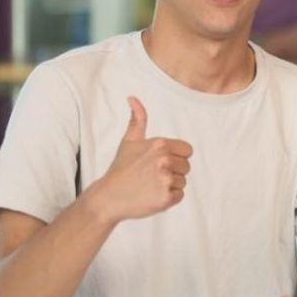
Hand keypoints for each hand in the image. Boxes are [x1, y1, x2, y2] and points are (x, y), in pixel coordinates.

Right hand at [91, 97, 192, 220]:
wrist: (108, 197)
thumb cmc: (121, 169)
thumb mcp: (129, 141)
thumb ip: (138, 119)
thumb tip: (133, 98)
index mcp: (160, 144)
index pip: (187, 150)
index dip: (176, 157)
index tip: (159, 162)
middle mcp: (164, 160)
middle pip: (187, 166)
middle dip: (173, 171)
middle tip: (152, 175)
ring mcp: (165, 179)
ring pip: (183, 181)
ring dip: (170, 185)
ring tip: (150, 185)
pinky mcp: (166, 197)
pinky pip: (179, 196)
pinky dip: (168, 198)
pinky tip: (152, 195)